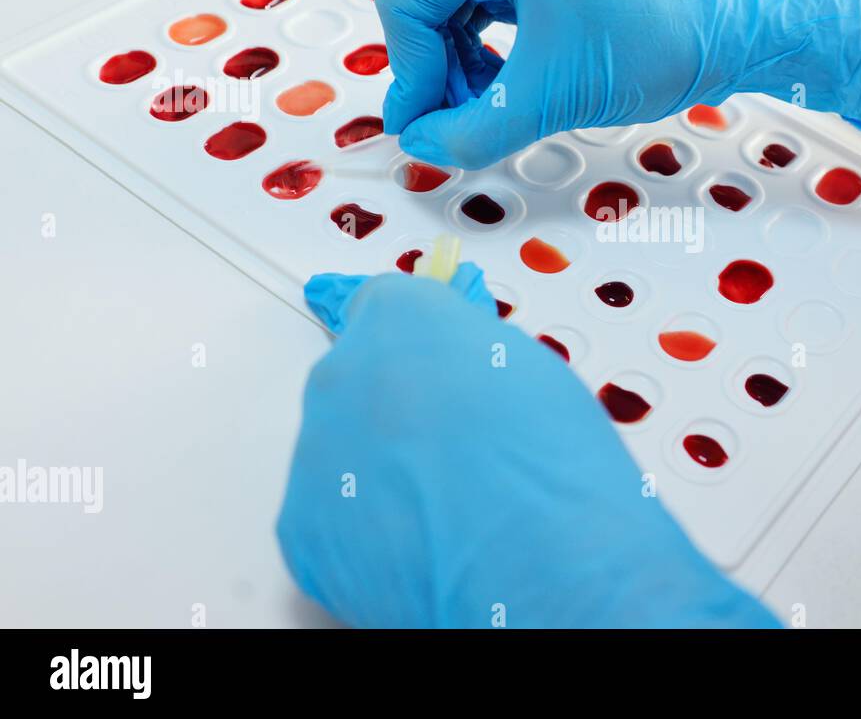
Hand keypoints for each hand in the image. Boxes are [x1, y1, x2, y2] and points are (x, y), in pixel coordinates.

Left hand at [277, 267, 779, 627]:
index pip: (381, 304)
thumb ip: (475, 355)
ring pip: (339, 453)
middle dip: (396, 409)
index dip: (409, 337)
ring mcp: (316, 454)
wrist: (539, 562)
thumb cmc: (551, 466)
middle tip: (454, 447)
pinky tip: (422, 542)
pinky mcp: (303, 528)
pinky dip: (366, 531)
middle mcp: (344, 379)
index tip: (415, 350)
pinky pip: (328, 517)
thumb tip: (465, 365)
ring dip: (381, 472)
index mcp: (399, 323)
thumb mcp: (533, 373)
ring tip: (450, 505)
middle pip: (357, 381)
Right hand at [376, 0, 860, 168]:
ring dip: (461, 72)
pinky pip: (490, 20)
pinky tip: (506, 93)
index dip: (410, 72)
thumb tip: (424, 149)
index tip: (421, 125)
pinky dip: (489, 63)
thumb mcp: (552, 94)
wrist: (732, 34)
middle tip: (448, 127)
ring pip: (456, 16)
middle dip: (436, 73)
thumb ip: (475, 129)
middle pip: (428, 6)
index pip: (411, 1)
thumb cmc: (664, 37)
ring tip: (485, 112)